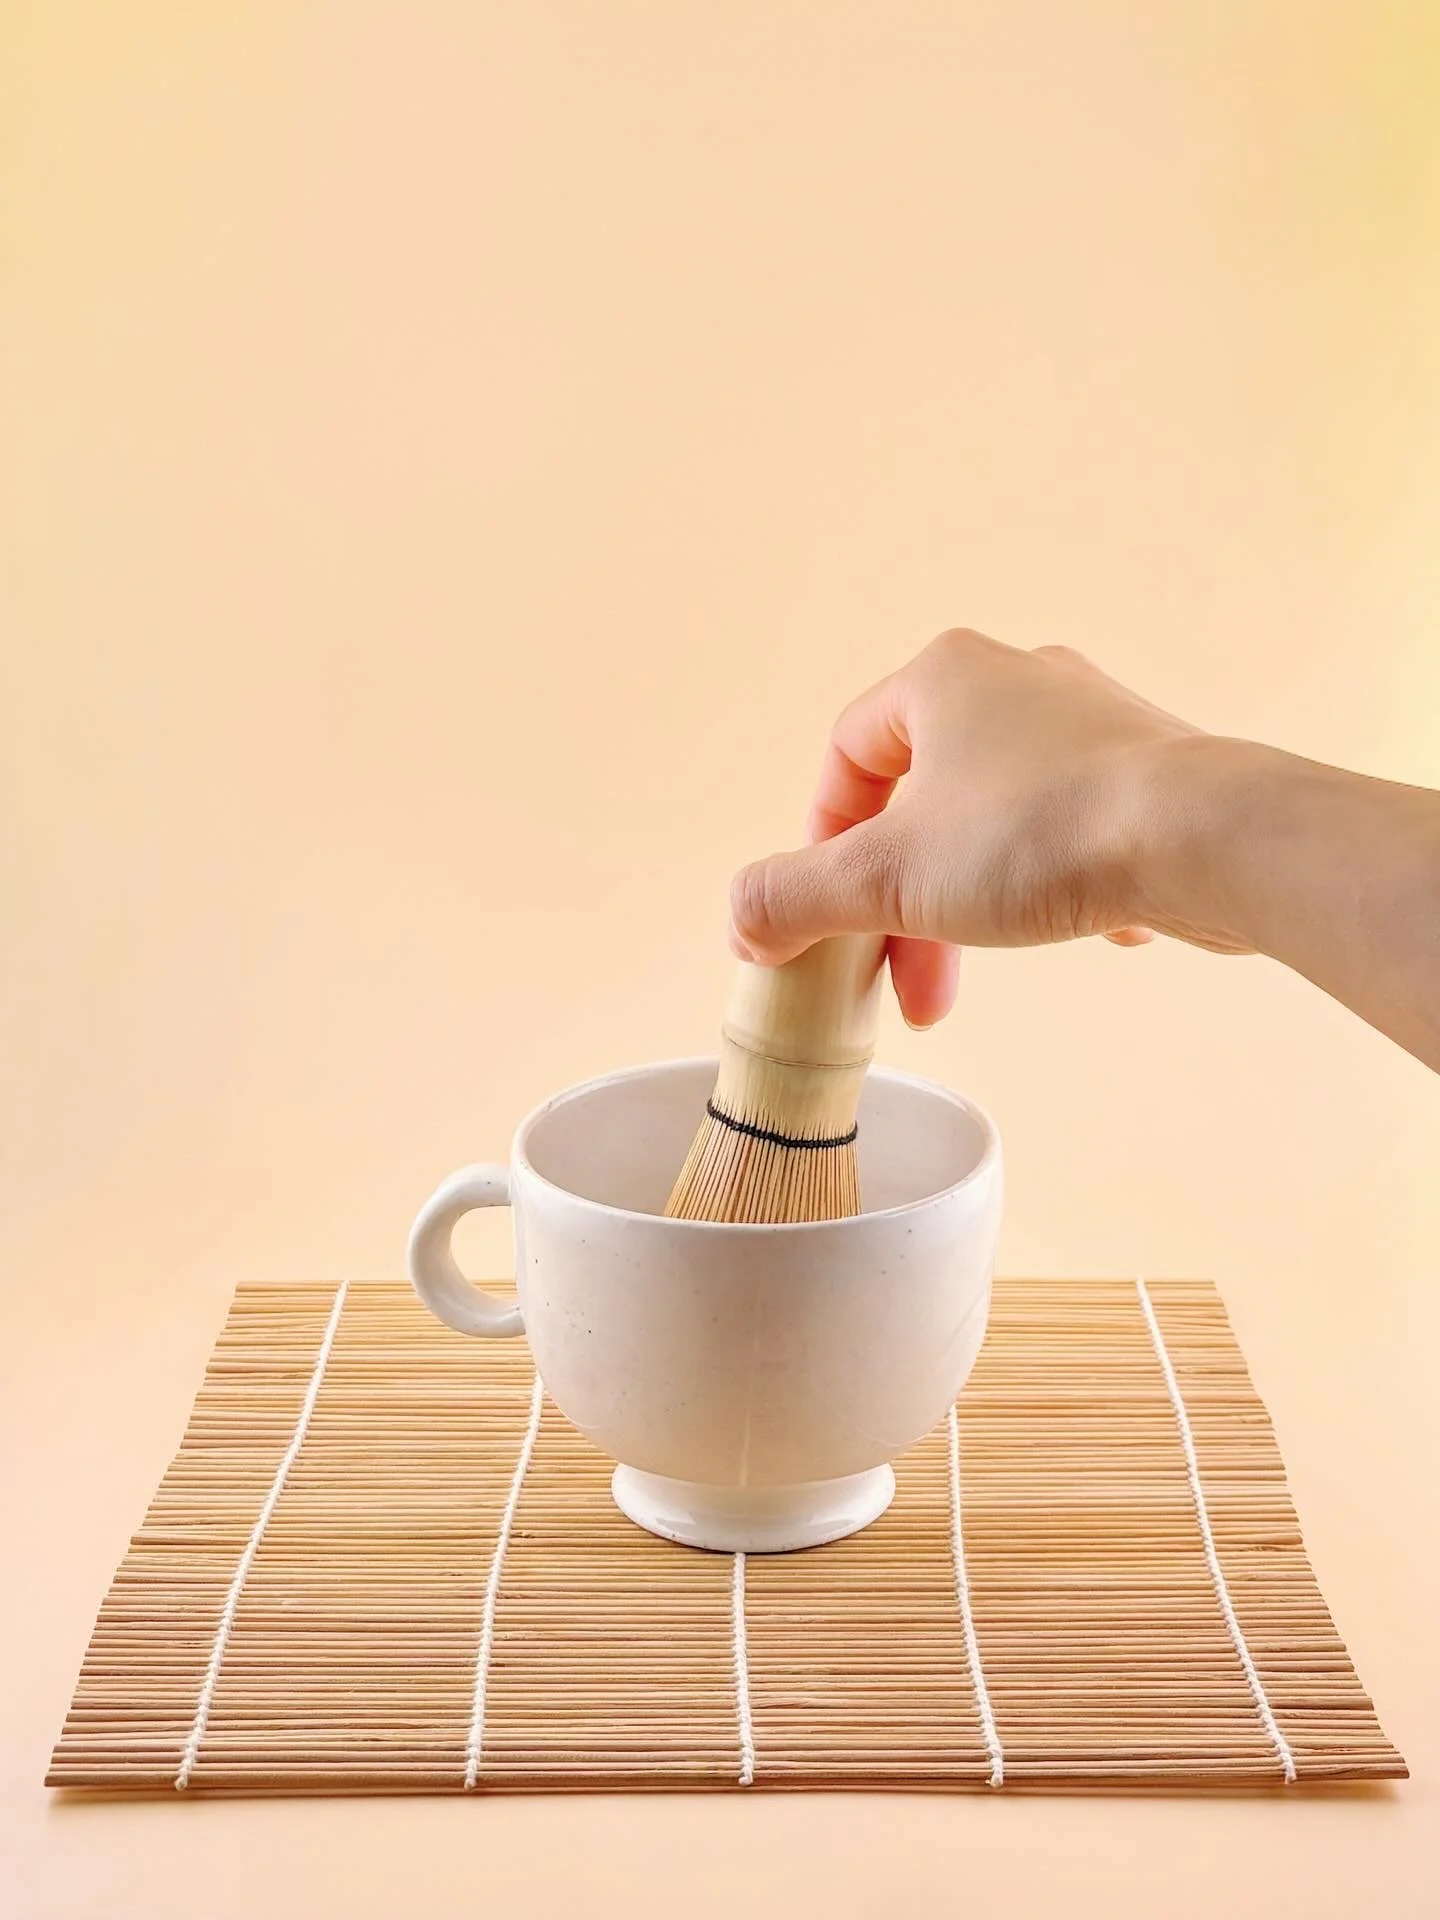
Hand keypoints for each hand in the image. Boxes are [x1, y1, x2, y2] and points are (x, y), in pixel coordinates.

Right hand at [728, 629, 1249, 1028]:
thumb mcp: (887, 879)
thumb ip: (795, 897)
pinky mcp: (1149, 774)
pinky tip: (1072, 928)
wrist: (1209, 840)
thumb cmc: (1043, 835)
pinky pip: (1071, 834)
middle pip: (921, 803)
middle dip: (902, 904)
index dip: (822, 842)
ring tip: (975, 971)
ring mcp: (1091, 724)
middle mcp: (1018, 680)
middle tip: (905, 983)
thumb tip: (740, 921)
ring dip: (968, 902)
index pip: (846, 756)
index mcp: (943, 676)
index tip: (828, 916)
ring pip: (994, 822)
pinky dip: (1050, 888)